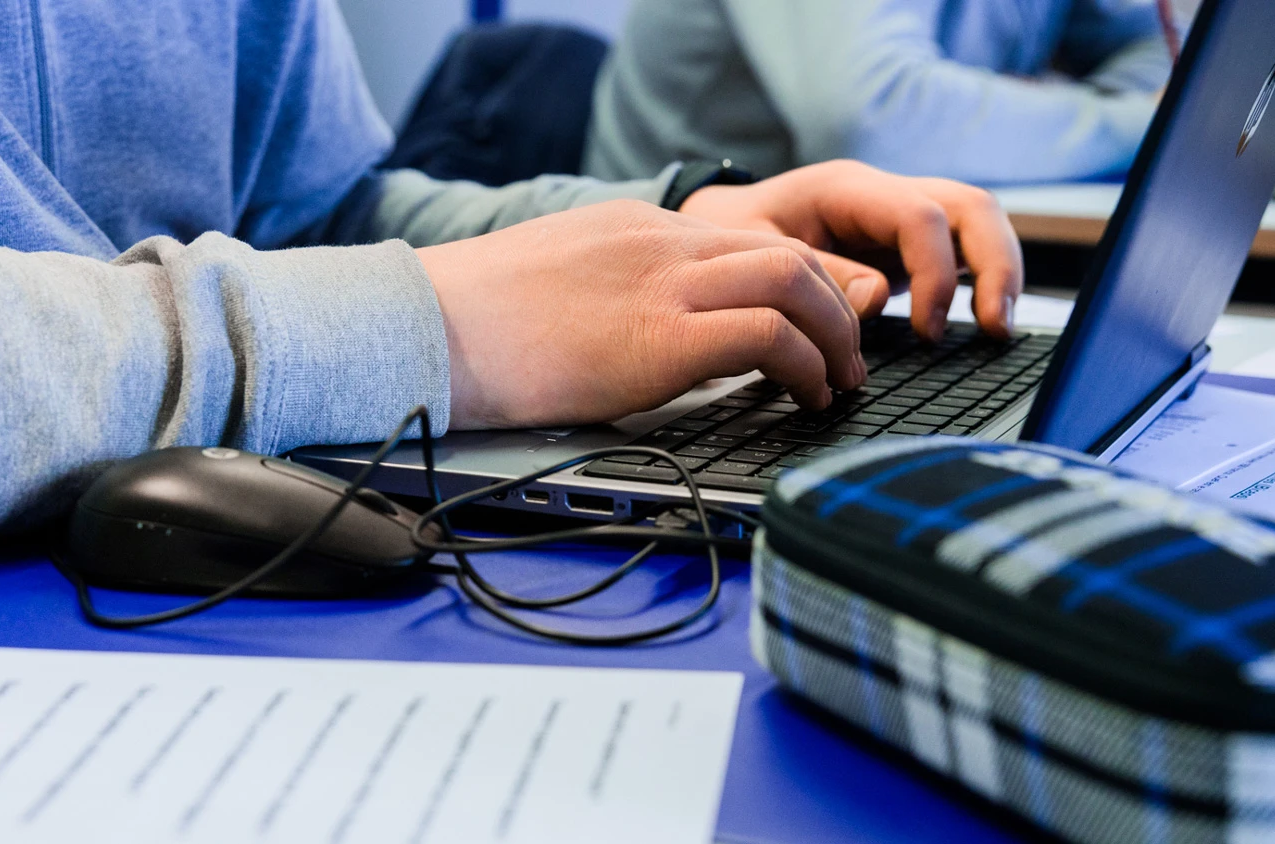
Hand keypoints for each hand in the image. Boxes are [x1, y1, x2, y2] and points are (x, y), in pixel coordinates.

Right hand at [417, 200, 865, 428]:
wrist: (430, 327)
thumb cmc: (476, 323)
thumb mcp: (558, 280)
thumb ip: (613, 291)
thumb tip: (636, 335)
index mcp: (635, 228)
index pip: (747, 240)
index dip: (800, 284)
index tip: (813, 324)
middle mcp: (660, 243)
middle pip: (788, 251)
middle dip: (835, 306)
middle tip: (844, 358)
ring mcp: (663, 284)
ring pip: (794, 282)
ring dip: (833, 336)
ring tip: (836, 383)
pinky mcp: (660, 336)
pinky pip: (768, 336)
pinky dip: (804, 366)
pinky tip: (803, 399)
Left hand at [678, 160, 1023, 340]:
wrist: (717, 228)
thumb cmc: (729, 235)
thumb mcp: (755, 251)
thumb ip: (816, 273)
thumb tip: (877, 299)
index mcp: (848, 188)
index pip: (919, 216)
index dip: (934, 272)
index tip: (926, 329)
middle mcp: (884, 196)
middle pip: (970, 208)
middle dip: (995, 264)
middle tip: (996, 325)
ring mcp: (898, 220)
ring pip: (976, 224)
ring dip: (998, 272)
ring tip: (1000, 327)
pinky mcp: (903, 248)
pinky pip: (958, 252)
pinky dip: (978, 282)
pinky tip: (983, 323)